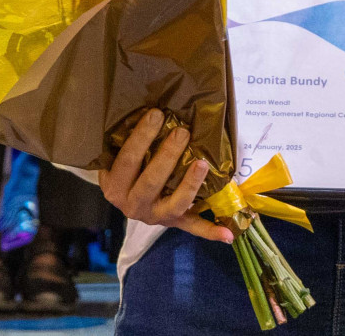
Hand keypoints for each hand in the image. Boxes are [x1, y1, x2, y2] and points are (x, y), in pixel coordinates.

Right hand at [100, 109, 233, 243]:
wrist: (125, 197)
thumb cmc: (125, 168)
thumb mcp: (116, 158)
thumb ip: (128, 141)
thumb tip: (153, 110)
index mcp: (115, 187)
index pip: (127, 160)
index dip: (141, 137)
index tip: (157, 114)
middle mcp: (133, 206)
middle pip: (151, 181)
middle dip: (168, 155)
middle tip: (182, 132)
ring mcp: (155, 217)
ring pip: (175, 203)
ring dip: (190, 184)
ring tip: (202, 163)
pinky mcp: (174, 222)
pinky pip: (193, 227)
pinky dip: (211, 231)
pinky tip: (228, 235)